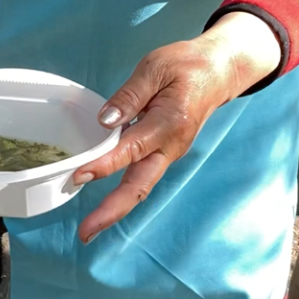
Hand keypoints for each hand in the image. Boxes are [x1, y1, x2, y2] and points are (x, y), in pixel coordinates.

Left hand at [72, 12, 280, 243]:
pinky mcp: (163, 154)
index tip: (79, 175)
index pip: (131, 149)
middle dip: (111, 211)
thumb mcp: (156, 67)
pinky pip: (140, 177)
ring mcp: (168, 153)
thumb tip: (105, 121)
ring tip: (88, 228)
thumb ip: (130, 95)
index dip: (104, 164)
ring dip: (115, 209)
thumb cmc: (187, 65)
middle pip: (139, 186)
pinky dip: (121, 194)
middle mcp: (170, 146)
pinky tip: (102, 203)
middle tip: (85, 233)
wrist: (219, 72)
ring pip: (139, 187)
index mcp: (169, 123)